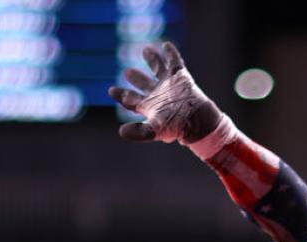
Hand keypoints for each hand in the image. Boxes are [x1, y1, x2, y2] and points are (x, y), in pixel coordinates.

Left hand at [108, 41, 222, 143]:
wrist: (195, 120)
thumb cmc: (175, 127)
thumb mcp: (154, 130)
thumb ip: (138, 131)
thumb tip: (121, 132)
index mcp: (148, 105)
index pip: (130, 99)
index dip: (121, 94)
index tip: (111, 90)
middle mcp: (157, 94)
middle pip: (143, 83)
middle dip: (135, 77)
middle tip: (127, 72)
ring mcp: (168, 84)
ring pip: (158, 69)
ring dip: (152, 59)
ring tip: (146, 49)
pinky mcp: (180, 77)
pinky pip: (175, 62)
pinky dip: (171, 53)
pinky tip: (166, 45)